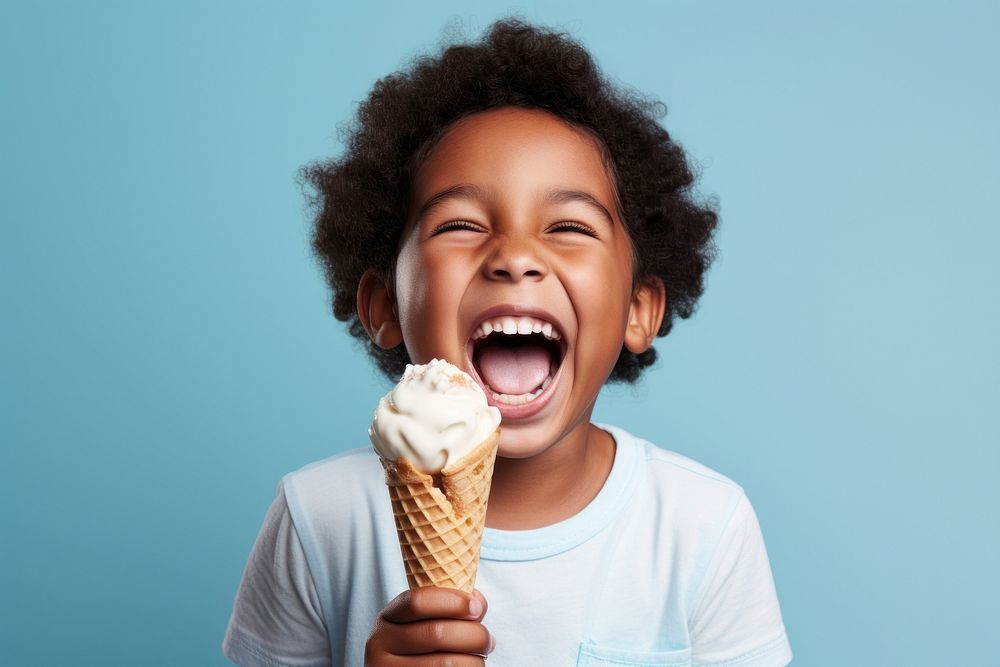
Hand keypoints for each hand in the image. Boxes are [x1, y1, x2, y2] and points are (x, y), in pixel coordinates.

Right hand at [365, 587, 494, 664]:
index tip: (477, 607)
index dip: (452, 601)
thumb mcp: (424, 622)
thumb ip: (449, 607)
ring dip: (475, 660)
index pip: (417, 602)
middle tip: (488, 640)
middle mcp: (379, 644)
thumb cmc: (422, 647)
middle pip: (437, 633)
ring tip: (481, 658)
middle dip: (474, 635)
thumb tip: (477, 603)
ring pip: (446, 663)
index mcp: (387, 618)